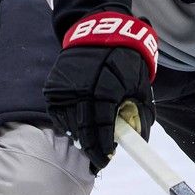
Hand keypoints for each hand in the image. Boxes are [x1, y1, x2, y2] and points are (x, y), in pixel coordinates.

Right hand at [43, 12, 157, 170]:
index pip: (102, 128)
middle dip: (91, 149)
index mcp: (105, 90)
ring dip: (79, 137)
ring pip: (68, 125)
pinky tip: (77, 128)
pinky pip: (58, 114)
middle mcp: (81, 90)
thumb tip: (140, 140)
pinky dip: (67, 124)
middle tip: (98, 161)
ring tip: (89, 145)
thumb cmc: (125, 60)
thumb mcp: (140, 85)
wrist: (98, 34)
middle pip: (83, 131)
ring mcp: (64, 89)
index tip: (107, 159)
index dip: (104, 147)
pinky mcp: (53, 87)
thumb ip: (141, 113)